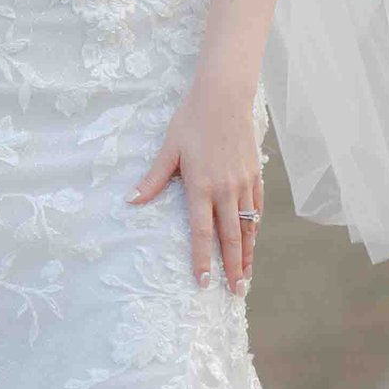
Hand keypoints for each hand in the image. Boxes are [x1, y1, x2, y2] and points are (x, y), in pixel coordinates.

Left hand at [132, 75, 262, 291]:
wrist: (224, 96)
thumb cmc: (191, 121)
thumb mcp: (168, 149)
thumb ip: (153, 179)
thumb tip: (131, 201)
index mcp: (201, 187)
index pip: (202, 233)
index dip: (203, 260)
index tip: (203, 282)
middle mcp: (226, 190)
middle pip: (231, 238)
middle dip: (232, 268)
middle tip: (236, 292)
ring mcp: (244, 183)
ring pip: (249, 227)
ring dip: (248, 254)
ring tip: (247, 276)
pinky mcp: (255, 174)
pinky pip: (257, 208)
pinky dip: (256, 228)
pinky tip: (254, 241)